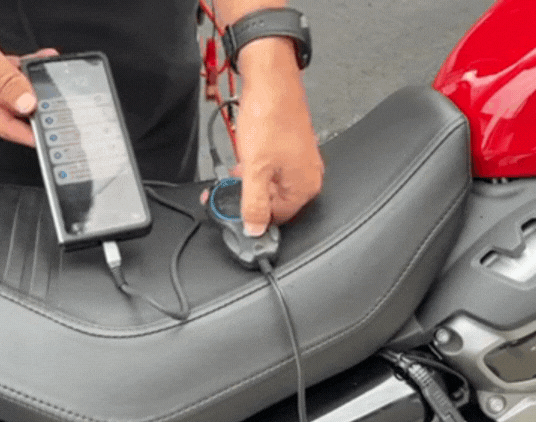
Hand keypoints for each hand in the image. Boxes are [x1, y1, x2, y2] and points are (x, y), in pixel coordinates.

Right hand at [0, 0, 56, 146]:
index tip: (46, 139)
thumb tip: (25, 102)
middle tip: (58, 110)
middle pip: (10, 110)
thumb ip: (4, 79)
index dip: (24, 135)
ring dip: (36, 85)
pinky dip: (30, 66)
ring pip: (16, 90)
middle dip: (35, 109)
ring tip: (54, 80)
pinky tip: (43, 59)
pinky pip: (15, 72)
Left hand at [235, 38, 323, 235]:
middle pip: (277, 203)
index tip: (234, 214)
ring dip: (251, 184)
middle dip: (250, 200)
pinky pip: (274, 168)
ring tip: (232, 175)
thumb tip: (255, 228)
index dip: (254, 219)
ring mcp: (301, 160)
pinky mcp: (291, 147)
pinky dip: (257, 169)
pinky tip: (242, 161)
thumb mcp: (255, 169)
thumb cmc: (269, 116)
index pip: (280, 219)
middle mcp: (308, 175)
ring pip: (273, 185)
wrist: (270, 79)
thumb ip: (254, 204)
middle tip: (227, 193)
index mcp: (305, 186)